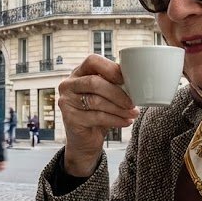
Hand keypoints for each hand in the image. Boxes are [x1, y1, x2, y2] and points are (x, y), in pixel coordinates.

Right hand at [58, 54, 139, 177]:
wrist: (85, 140)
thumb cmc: (97, 113)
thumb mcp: (105, 95)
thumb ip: (113, 84)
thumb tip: (136, 78)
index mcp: (78, 73)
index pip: (92, 61)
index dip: (110, 68)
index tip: (126, 79)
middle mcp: (68, 85)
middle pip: (94, 82)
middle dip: (117, 93)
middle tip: (133, 102)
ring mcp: (66, 101)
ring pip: (96, 101)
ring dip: (119, 108)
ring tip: (133, 113)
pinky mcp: (69, 118)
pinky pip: (96, 117)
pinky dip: (115, 120)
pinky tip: (125, 122)